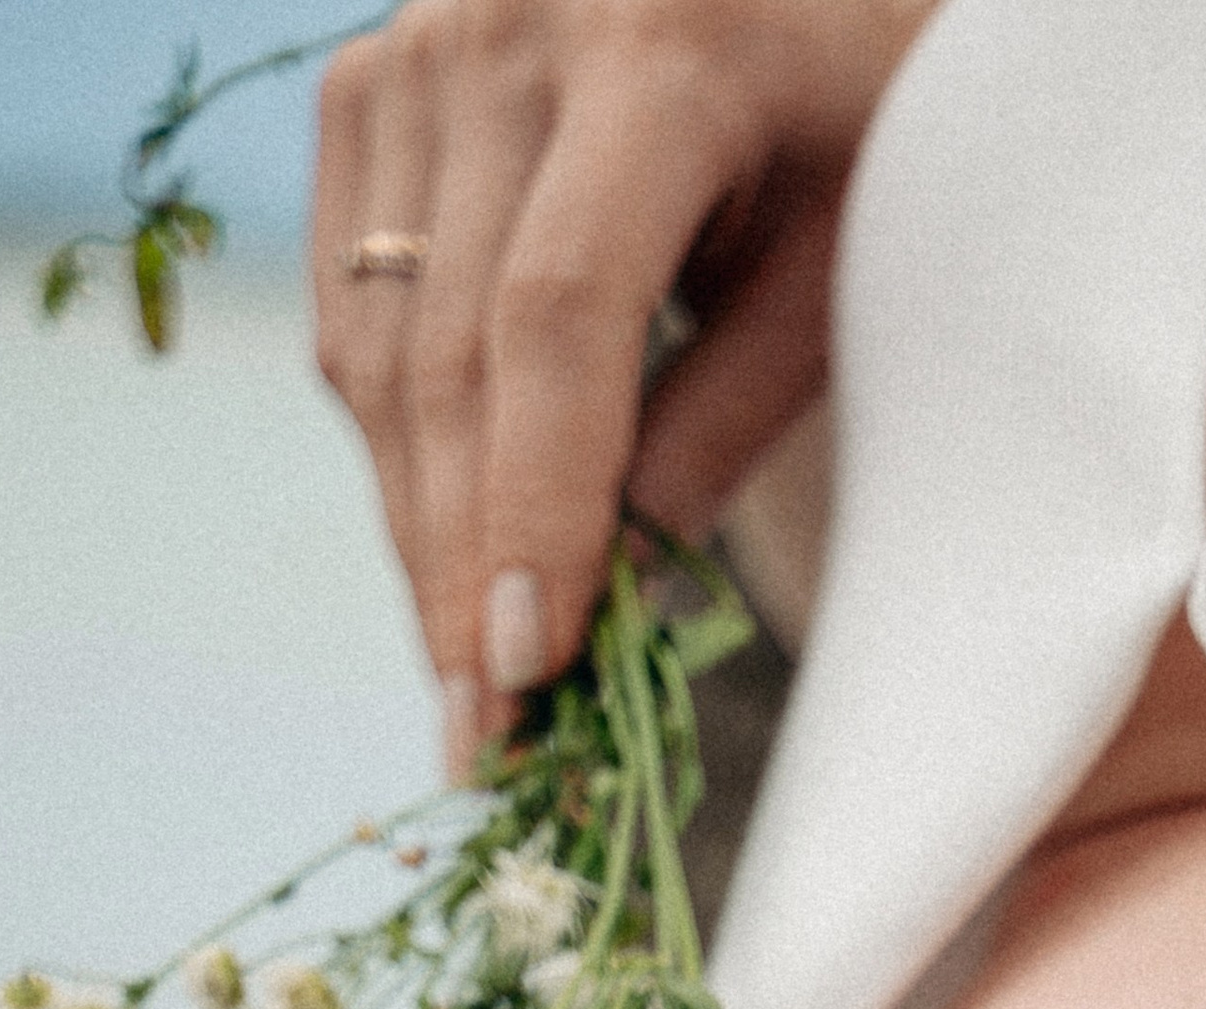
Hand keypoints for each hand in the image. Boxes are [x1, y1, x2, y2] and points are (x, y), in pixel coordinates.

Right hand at [312, 0, 932, 762]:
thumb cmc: (852, 115)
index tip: (530, 665)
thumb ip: (728, 409)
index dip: (536, 507)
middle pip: (451, 350)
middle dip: (463, 569)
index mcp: (658, 53)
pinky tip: (444, 555)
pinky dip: (393, 447)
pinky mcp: (365, 86)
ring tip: (465, 688)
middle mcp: (504, 29)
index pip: (560, 319)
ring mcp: (414, 48)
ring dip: (419, 534)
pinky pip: (354, 308)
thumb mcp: (840, 255)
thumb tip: (614, 598)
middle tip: (488, 740)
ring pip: (381, 347)